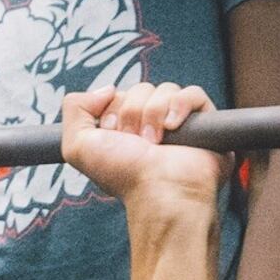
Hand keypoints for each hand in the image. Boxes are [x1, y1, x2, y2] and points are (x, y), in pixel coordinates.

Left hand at [60, 80, 231, 206]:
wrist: (159, 191)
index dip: (112, 109)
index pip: (119, 94)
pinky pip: (193, 93)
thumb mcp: (77, 145)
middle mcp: (151, 124)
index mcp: (125, 129)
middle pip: (141, 89)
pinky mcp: (204, 121)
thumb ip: (75, 108)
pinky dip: (180, 105)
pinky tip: (173, 127)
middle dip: (133, 112)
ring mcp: (179, 122)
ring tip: (155, 141)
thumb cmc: (123, 175)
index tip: (112, 134)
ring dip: (154, 113)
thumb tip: (107, 88)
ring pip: (165, 89)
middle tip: (135, 142)